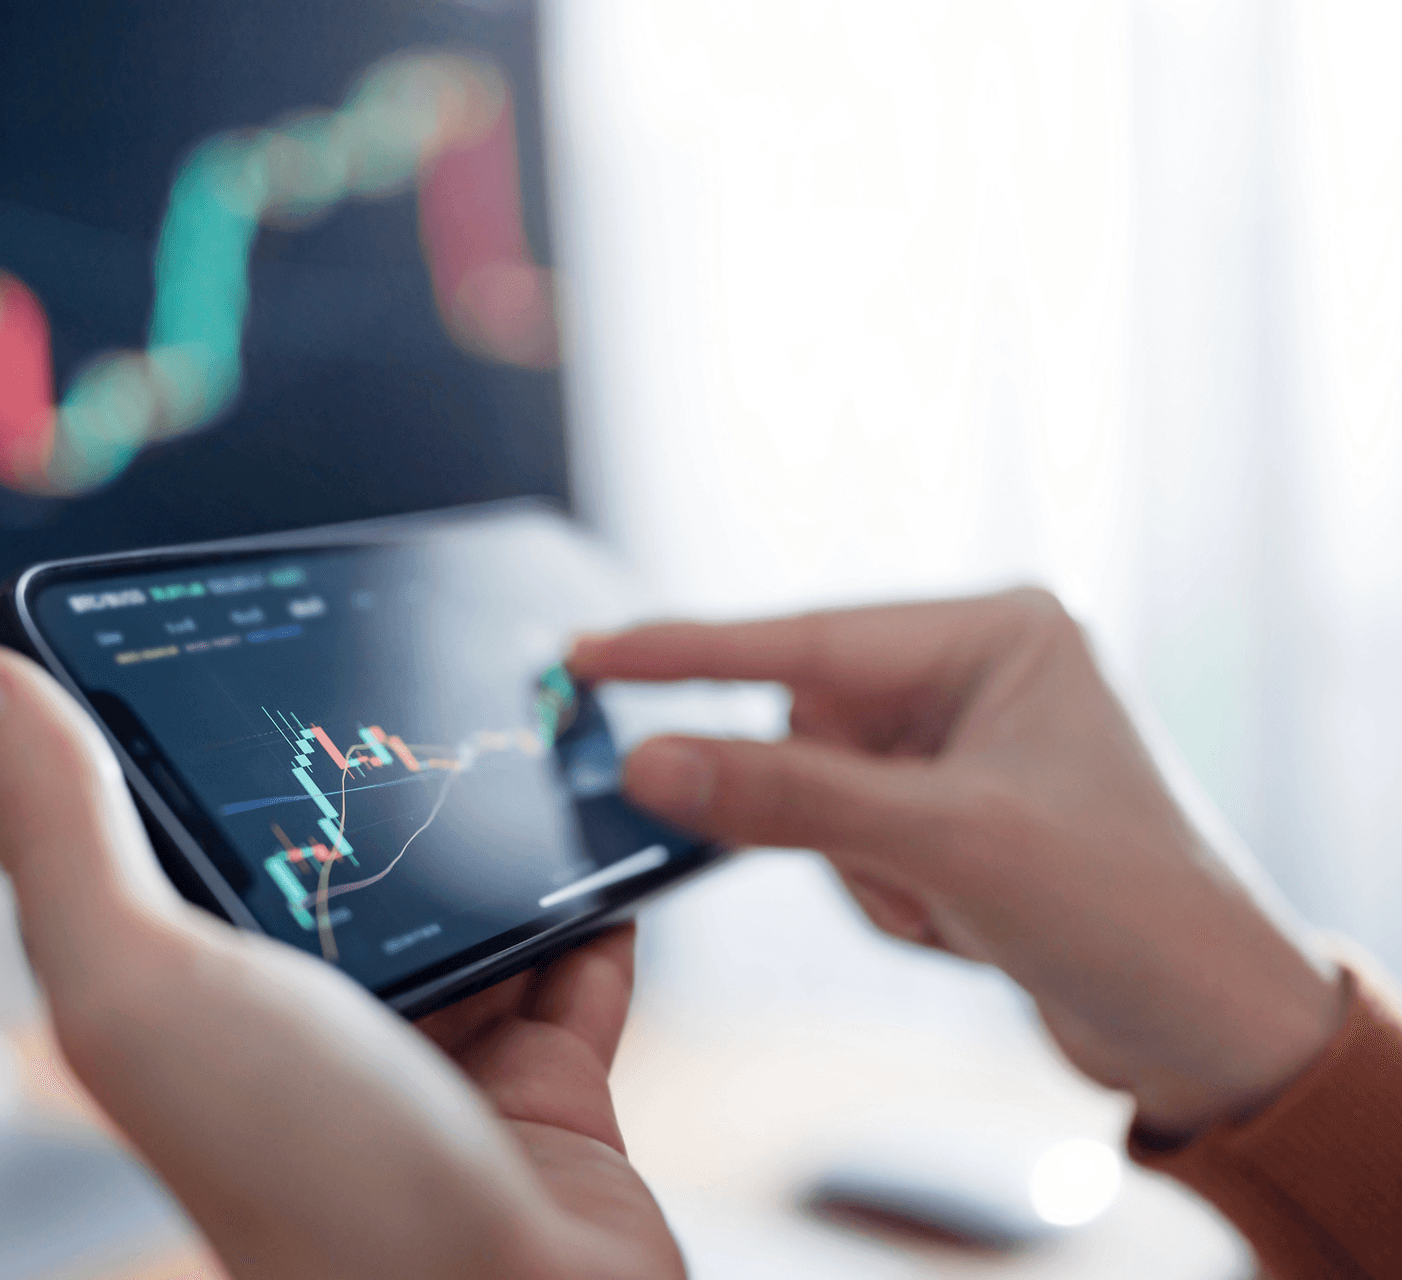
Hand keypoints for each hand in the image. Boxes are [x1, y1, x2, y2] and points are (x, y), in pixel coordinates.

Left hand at [0, 644, 682, 1279]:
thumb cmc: (312, 1185)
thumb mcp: (143, 986)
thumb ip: (63, 833)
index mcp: (189, 1006)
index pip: (161, 844)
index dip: (174, 741)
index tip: (209, 634)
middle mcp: (303, 1035)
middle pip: (327, 866)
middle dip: (358, 783)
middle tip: (389, 676)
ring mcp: (430, 1064)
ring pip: (458, 909)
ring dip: (484, 838)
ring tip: (508, 737)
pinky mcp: (546, 1090)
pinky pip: (574, 968)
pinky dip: (593, 913)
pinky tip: (599, 853)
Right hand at [569, 590, 1343, 1137]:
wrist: (1213, 1034)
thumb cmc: (1128, 910)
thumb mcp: (947, 844)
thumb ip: (787, 797)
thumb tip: (649, 763)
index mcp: (997, 632)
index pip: (802, 638)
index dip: (684, 651)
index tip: (583, 654)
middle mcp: (972, 675)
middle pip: (802, 730)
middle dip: (835, 821)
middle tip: (907, 874)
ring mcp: (955, 748)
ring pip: (810, 798)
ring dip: (866, 873)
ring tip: (964, 908)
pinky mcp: (944, 816)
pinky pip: (841, 845)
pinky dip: (884, 899)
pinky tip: (968, 923)